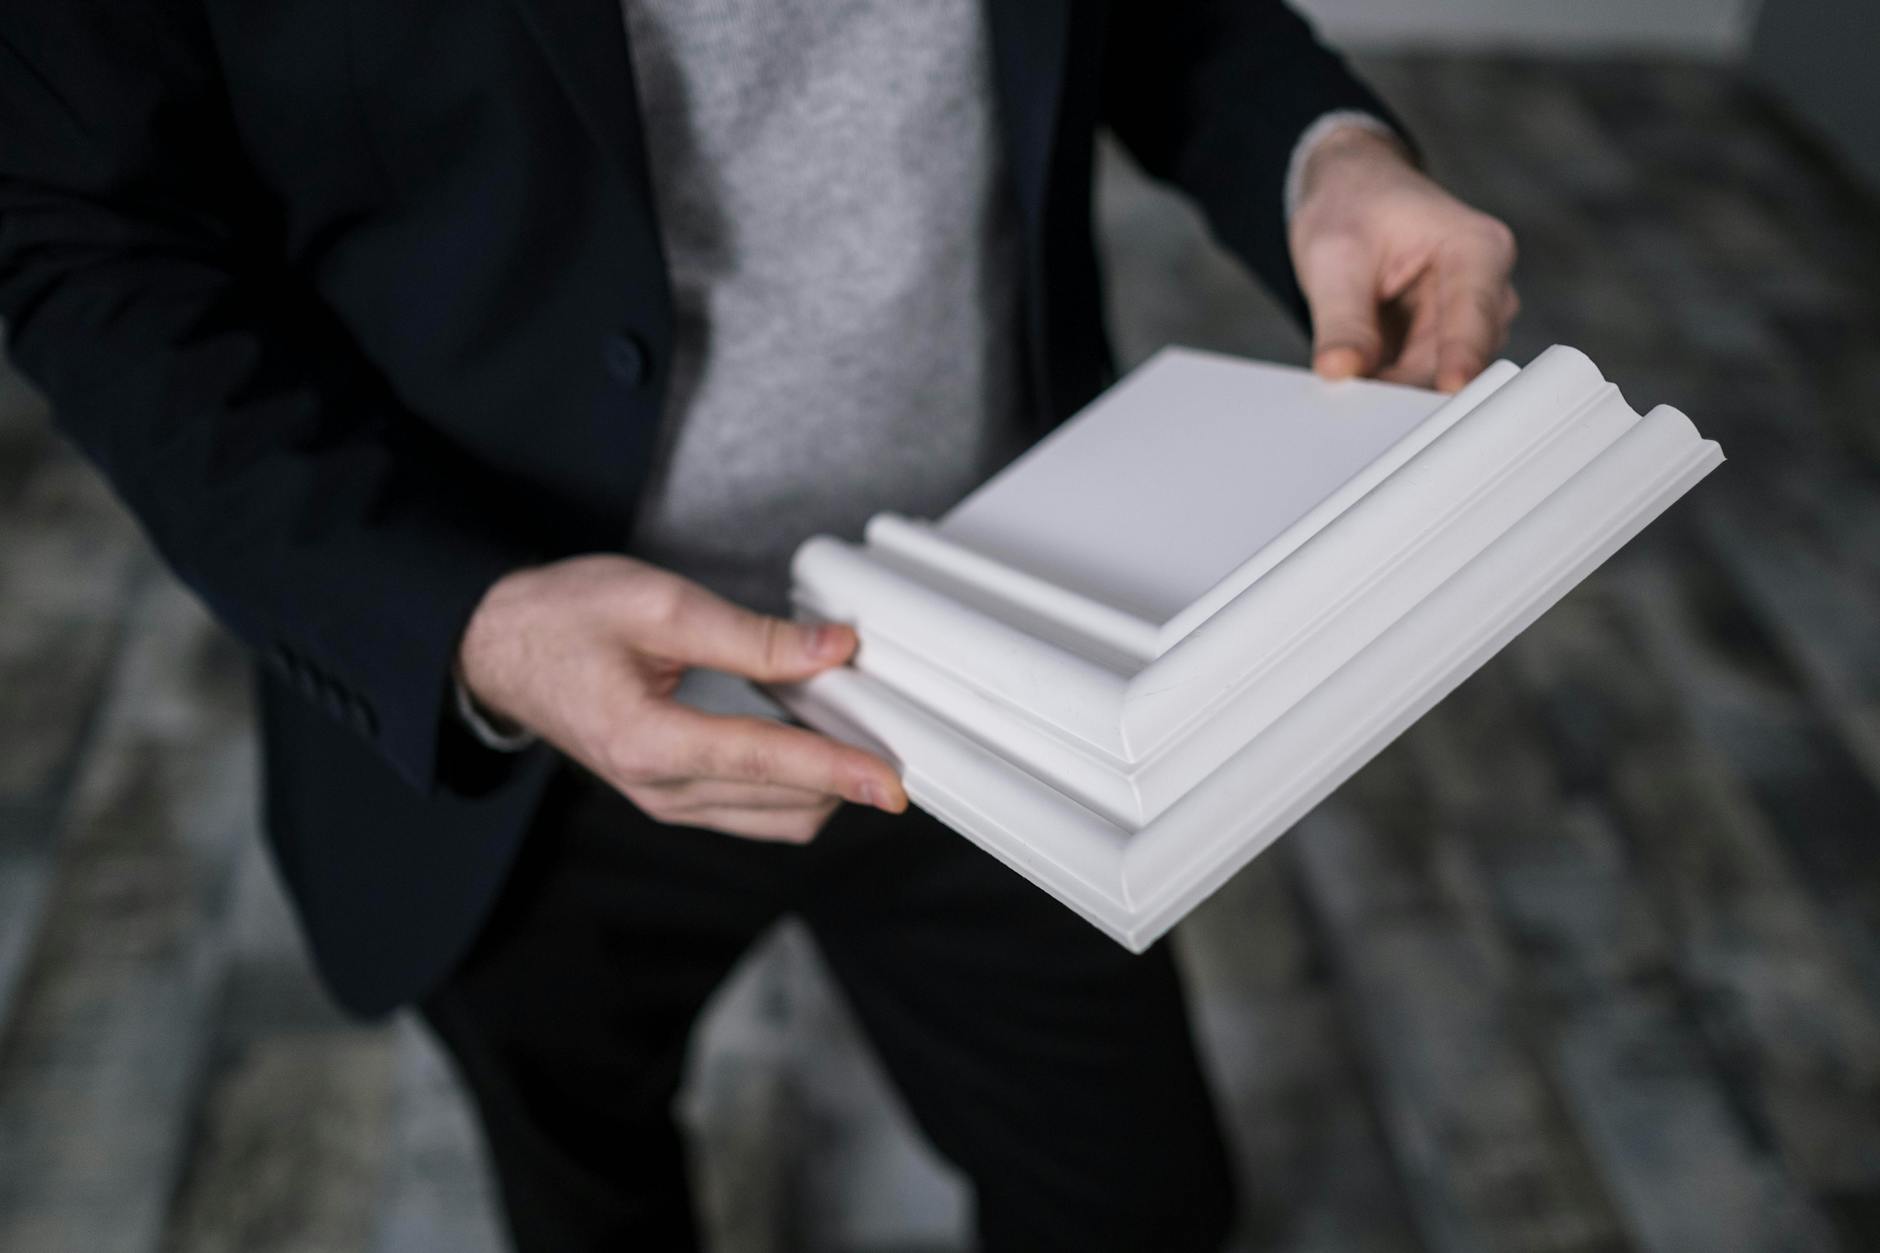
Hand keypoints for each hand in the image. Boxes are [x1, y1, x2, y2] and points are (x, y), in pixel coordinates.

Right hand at [456, 554, 905, 841]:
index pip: (763, 762)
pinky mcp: (673, 797)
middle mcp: (659, 789)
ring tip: (855, 729)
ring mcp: (666, 801)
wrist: (496, 648)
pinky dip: (792, 783)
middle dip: (841, 775)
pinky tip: (809, 738)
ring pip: (775, 818)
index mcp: (649, 741)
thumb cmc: (563, 618)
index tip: (890, 780)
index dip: (835, 769)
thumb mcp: (657, 604)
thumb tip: (832, 649)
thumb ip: (749, 635)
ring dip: (822, 785)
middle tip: (887, 725)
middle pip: (783, 805)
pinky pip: (753, 810)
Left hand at [1289, 125, 1519, 392]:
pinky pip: (1418, 383)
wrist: (1351, 196)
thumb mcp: (1334, 256)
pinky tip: (1357, 377)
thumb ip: (1342, 319)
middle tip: (1355, 404)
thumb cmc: (1352, 208)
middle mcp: (1488, 290)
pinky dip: (1386, 386)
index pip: (1474, 312)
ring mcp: (1471, 323)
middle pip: (1454, 359)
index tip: (1453, 387)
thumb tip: (1341, 370)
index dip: (1462, 354)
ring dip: (1391, 389)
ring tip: (1348, 378)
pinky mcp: (1446, 347)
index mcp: (1478, 249)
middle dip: (1405, 385)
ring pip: (1434, 380)